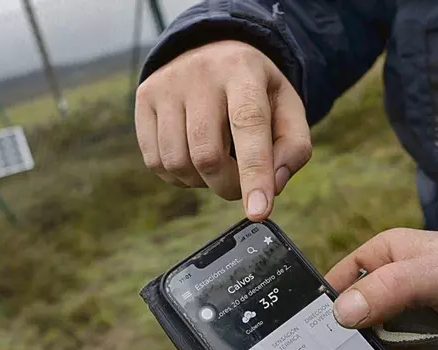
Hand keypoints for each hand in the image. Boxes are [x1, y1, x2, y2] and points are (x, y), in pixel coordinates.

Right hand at [134, 40, 311, 220]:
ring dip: (200, 182)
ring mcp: (166, 85)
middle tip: (239, 185)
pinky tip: (192, 159)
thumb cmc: (254, 89)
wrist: (211, 49)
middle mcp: (200, 72)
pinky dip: (178, 176)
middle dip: (227, 185)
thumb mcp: (287, 106)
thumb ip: (293, 147)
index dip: (254, 173)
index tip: (258, 212)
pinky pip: (155, 161)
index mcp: (243, 69)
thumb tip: (273, 185)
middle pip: (207, 154)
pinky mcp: (144, 99)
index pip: (248, 125)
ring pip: (177, 162)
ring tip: (215, 165)